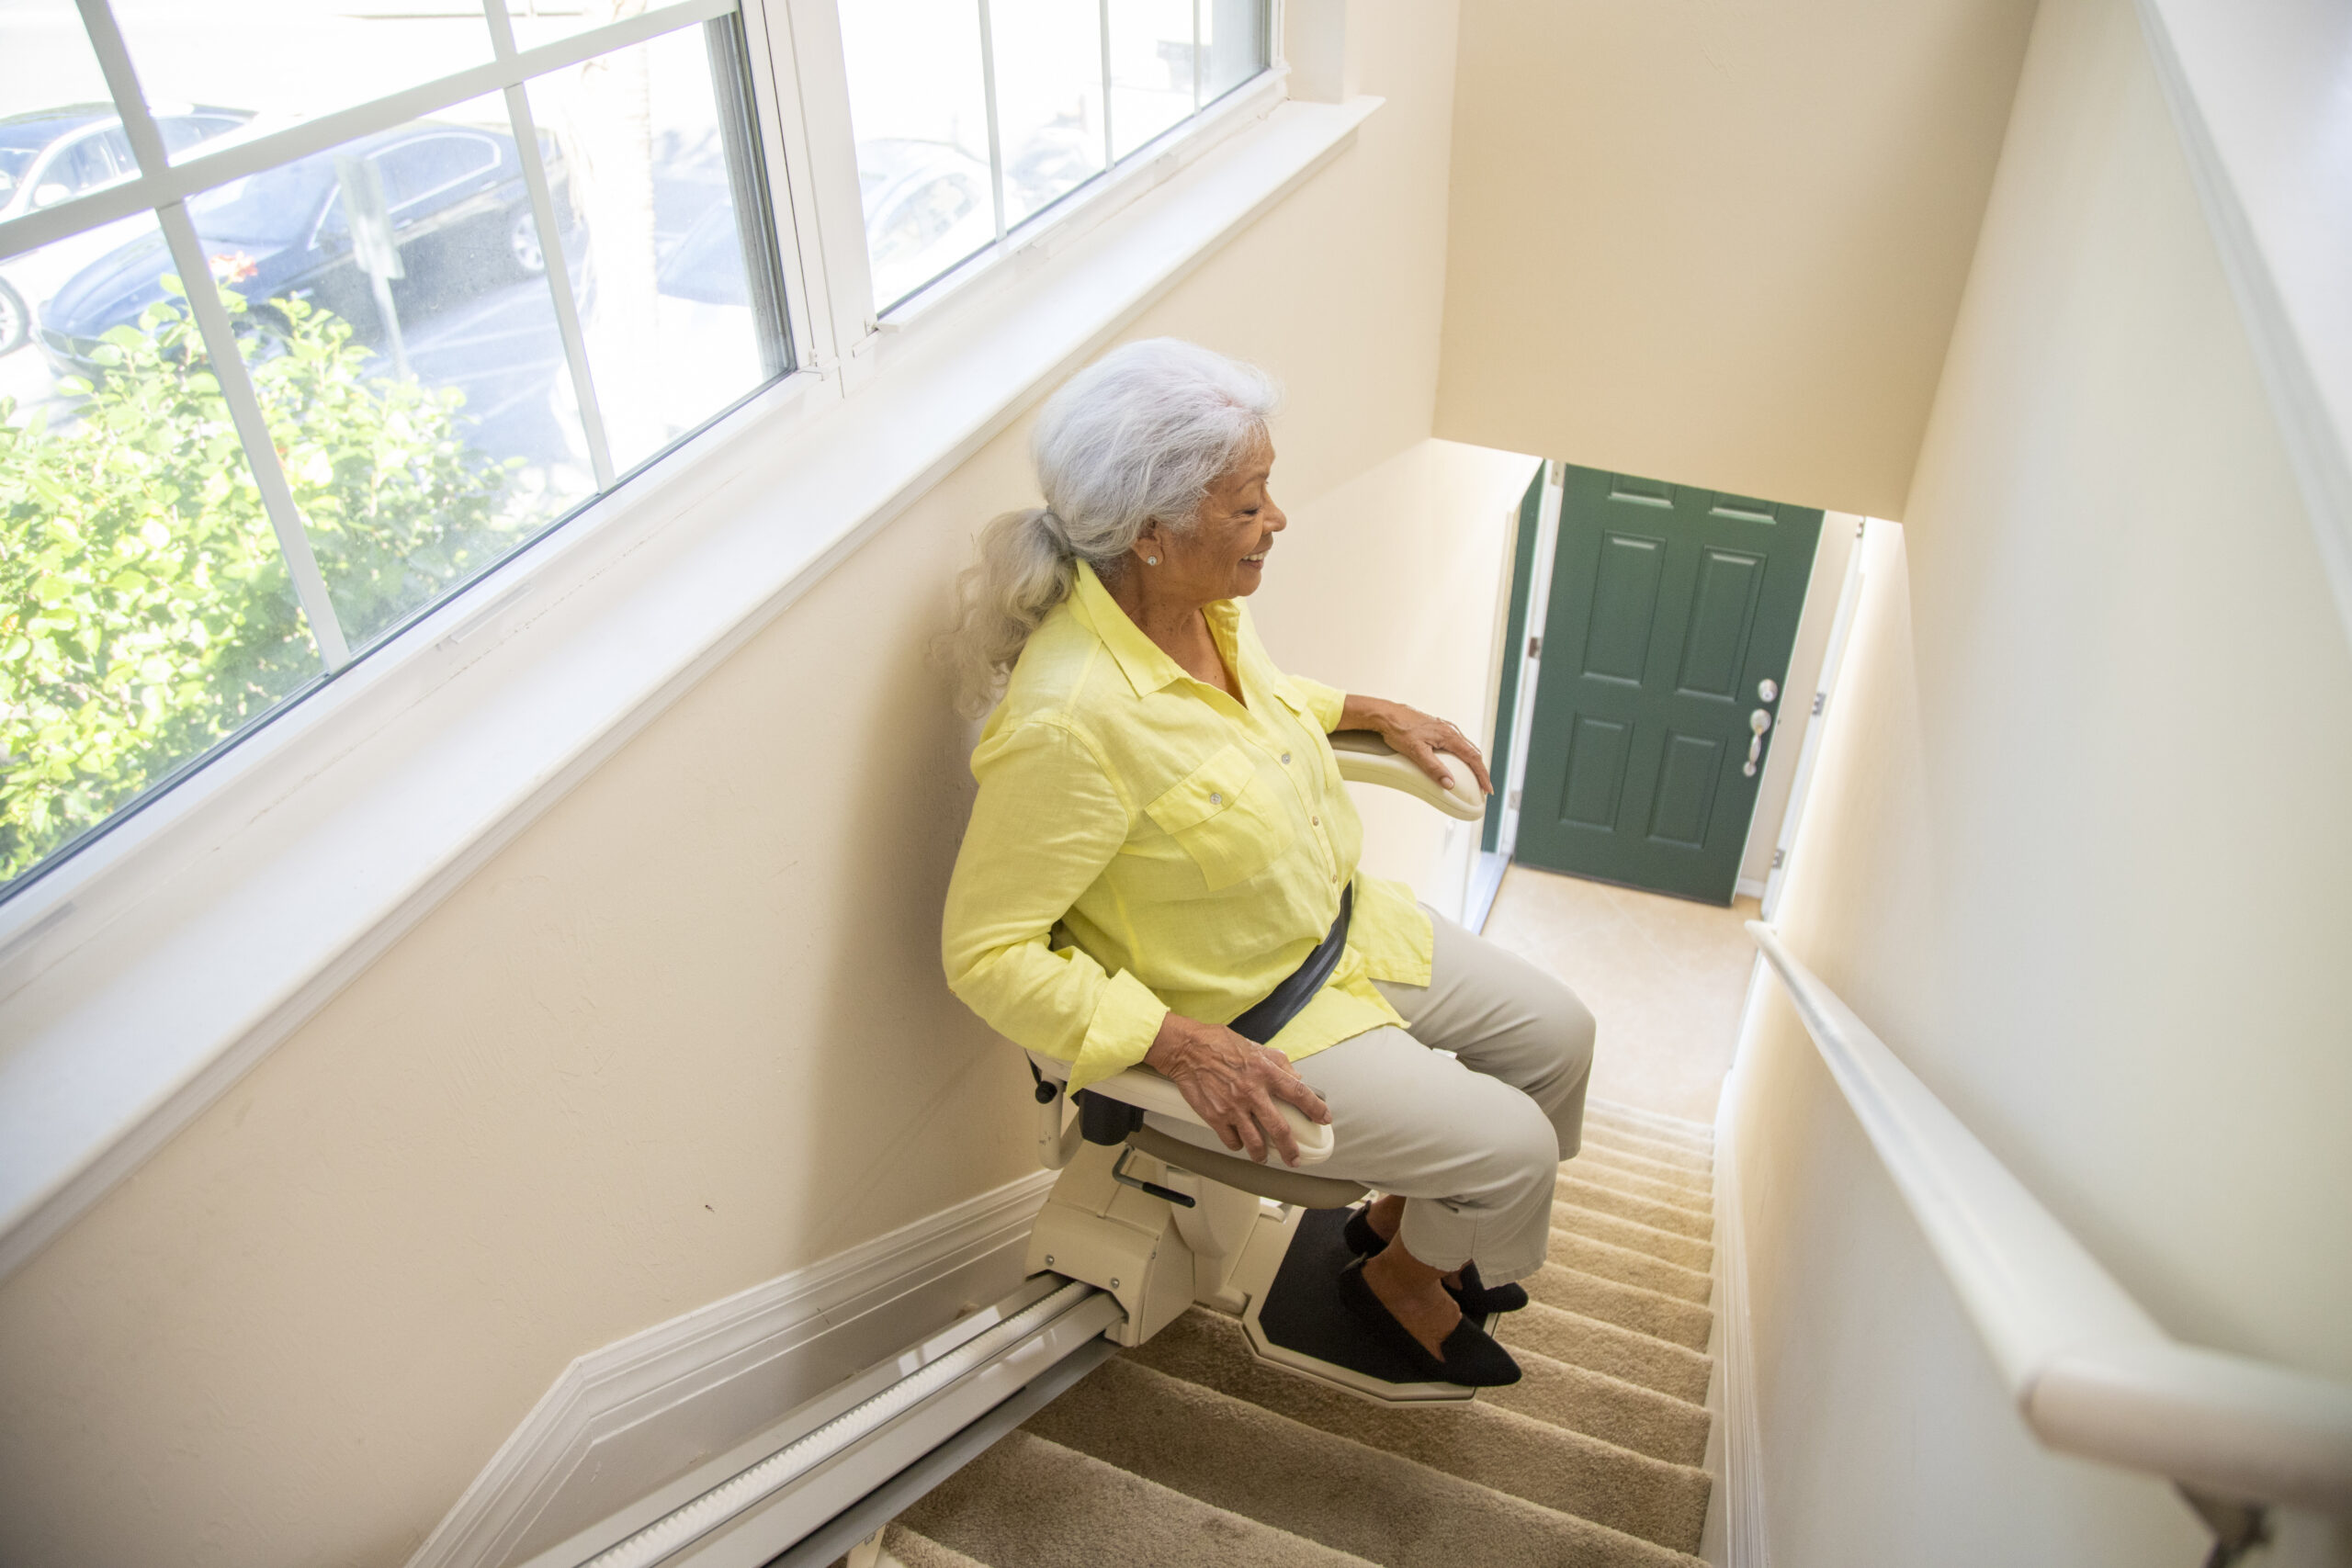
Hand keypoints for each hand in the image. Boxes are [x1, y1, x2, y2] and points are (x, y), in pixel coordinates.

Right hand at [1143, 1013, 1330, 1165]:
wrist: (1186, 1049)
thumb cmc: (1217, 1044)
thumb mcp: (1254, 1046)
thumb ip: (1278, 1062)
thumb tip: (1295, 1077)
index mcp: (1265, 1072)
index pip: (1299, 1093)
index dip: (1315, 1108)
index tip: (1323, 1118)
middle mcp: (1252, 1092)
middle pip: (1280, 1129)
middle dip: (1291, 1149)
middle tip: (1295, 1158)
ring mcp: (1233, 1107)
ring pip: (1255, 1142)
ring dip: (1262, 1154)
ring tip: (1264, 1158)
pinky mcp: (1216, 1117)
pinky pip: (1231, 1140)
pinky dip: (1237, 1144)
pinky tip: (1239, 1142)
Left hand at [1344, 695, 1494, 796]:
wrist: (1386, 715)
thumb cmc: (1399, 731)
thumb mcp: (1416, 752)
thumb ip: (1434, 768)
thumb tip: (1450, 784)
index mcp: (1449, 735)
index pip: (1473, 758)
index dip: (1482, 775)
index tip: (1488, 789)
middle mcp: (1451, 730)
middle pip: (1473, 752)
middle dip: (1481, 771)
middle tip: (1483, 788)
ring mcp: (1445, 728)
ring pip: (1466, 747)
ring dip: (1473, 763)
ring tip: (1474, 778)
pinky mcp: (1438, 728)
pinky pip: (1457, 744)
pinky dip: (1463, 756)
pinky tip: (1459, 762)